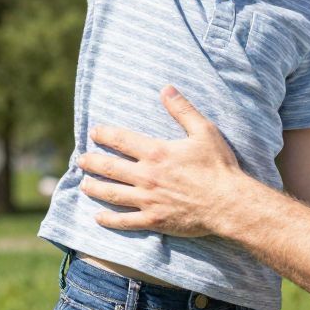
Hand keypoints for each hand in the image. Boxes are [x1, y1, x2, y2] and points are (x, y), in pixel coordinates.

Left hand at [78, 88, 245, 238]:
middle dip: (91, 162)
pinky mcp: (154, 220)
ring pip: (111, 194)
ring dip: (94, 188)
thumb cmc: (219, 166)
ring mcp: (148, 200)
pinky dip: (108, 219)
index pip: (121, 140)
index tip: (94, 133)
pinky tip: (98, 217)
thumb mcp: (204, 131)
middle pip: (110, 168)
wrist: (228, 203)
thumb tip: (166, 88)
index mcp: (156, 152)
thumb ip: (182, 110)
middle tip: (81, 160)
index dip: (105, 135)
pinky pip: (125, 221)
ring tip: (84, 184)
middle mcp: (147, 176)